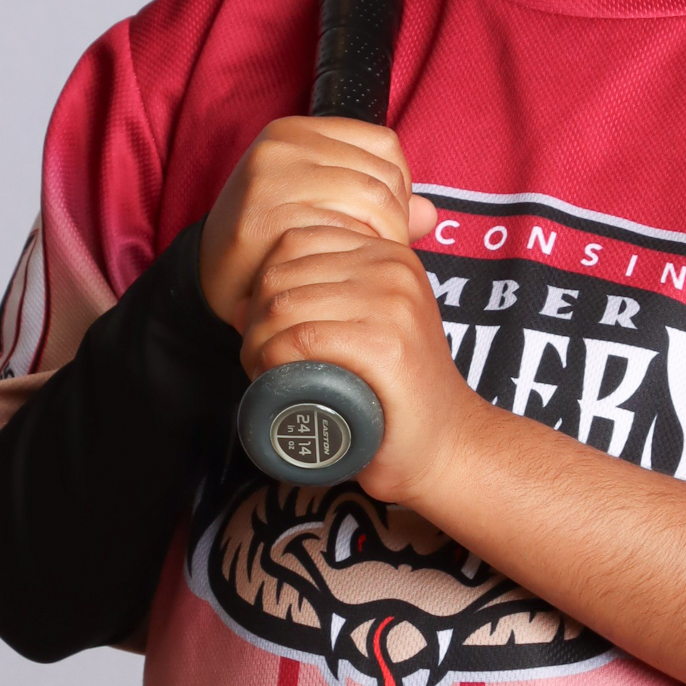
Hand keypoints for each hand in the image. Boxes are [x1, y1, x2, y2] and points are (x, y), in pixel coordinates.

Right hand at [198, 116, 436, 327]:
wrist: (214, 281)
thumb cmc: (274, 242)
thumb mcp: (323, 206)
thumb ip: (378, 204)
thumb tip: (429, 214)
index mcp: (298, 131)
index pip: (385, 145)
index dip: (400, 189)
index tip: (385, 225)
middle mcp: (282, 143)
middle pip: (383, 175)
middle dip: (395, 223)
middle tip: (378, 256)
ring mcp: (272, 176)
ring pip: (372, 200)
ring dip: (380, 242)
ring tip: (362, 266)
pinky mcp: (266, 215)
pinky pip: (343, 230)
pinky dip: (354, 255)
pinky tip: (341, 273)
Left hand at [238, 222, 481, 506]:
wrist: (447, 444)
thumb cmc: (397, 392)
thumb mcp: (365, 327)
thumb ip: (317, 304)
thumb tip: (238, 305)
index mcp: (389, 254)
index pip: (295, 241)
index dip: (264, 284)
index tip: (268, 328)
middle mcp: (394, 269)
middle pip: (282, 273)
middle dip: (254, 318)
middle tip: (259, 359)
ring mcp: (393, 305)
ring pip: (285, 305)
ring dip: (257, 342)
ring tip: (264, 371)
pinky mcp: (386, 345)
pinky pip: (303, 337)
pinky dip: (274, 358)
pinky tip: (274, 377)